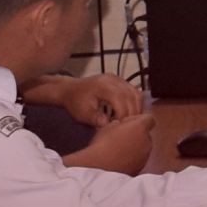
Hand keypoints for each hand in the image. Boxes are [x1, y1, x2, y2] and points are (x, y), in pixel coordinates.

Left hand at [27, 72, 144, 126]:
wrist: (70, 89)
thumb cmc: (75, 102)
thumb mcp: (82, 113)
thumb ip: (95, 118)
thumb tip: (109, 124)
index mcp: (103, 86)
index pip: (120, 100)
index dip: (123, 115)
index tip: (120, 127)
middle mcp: (113, 80)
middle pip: (131, 96)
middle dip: (132, 113)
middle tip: (128, 127)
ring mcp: (118, 79)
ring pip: (136, 93)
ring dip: (137, 108)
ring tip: (131, 122)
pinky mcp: (120, 81)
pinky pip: (134, 91)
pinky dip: (135, 103)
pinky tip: (130, 113)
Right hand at [74, 109, 156, 174]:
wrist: (100, 170)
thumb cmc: (102, 146)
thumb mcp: (107, 127)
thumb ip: (118, 124)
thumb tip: (118, 125)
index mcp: (140, 127)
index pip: (149, 118)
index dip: (138, 120)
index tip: (126, 123)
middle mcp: (147, 141)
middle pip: (145, 134)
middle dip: (135, 134)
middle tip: (120, 137)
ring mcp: (145, 155)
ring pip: (143, 147)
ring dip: (134, 147)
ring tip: (117, 150)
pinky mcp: (141, 167)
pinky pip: (139, 158)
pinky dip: (132, 158)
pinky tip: (119, 159)